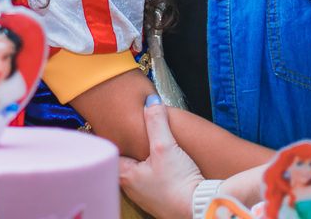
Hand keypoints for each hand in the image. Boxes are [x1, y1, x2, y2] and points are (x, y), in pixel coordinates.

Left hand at [119, 102, 204, 218]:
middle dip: (129, 148)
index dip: (115, 138)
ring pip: (137, 172)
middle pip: (124, 161)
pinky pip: (150, 180)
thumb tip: (151, 101)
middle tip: (134, 134)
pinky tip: (162, 165)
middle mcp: (132, 188)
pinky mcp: (160, 198)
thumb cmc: (178, 184)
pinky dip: (152, 170)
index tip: (116, 127)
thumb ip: (157, 122)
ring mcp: (145, 195)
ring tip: (147, 146)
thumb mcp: (166, 147)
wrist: (198, 208)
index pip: (111, 152)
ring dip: (141, 160)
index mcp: (126, 176)